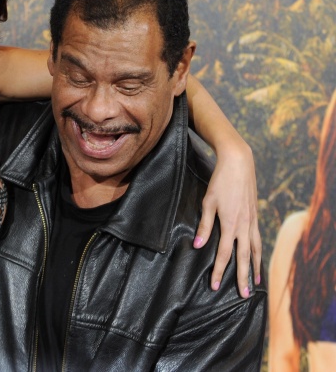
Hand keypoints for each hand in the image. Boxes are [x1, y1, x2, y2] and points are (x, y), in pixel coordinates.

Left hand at [194, 144, 261, 297]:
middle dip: (243, 277)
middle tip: (244, 295)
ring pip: (256, 249)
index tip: (215, 286)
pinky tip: (258, 256)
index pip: (224, 254)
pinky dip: (259, 251)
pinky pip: (258, 239)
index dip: (219, 272)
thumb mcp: (207, 202)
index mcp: (230, 224)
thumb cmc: (219, 182)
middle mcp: (244, 226)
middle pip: (244, 257)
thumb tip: (198, 246)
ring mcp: (252, 221)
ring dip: (256, 267)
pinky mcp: (255, 216)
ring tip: (256, 281)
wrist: (238, 164)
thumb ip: (204, 226)